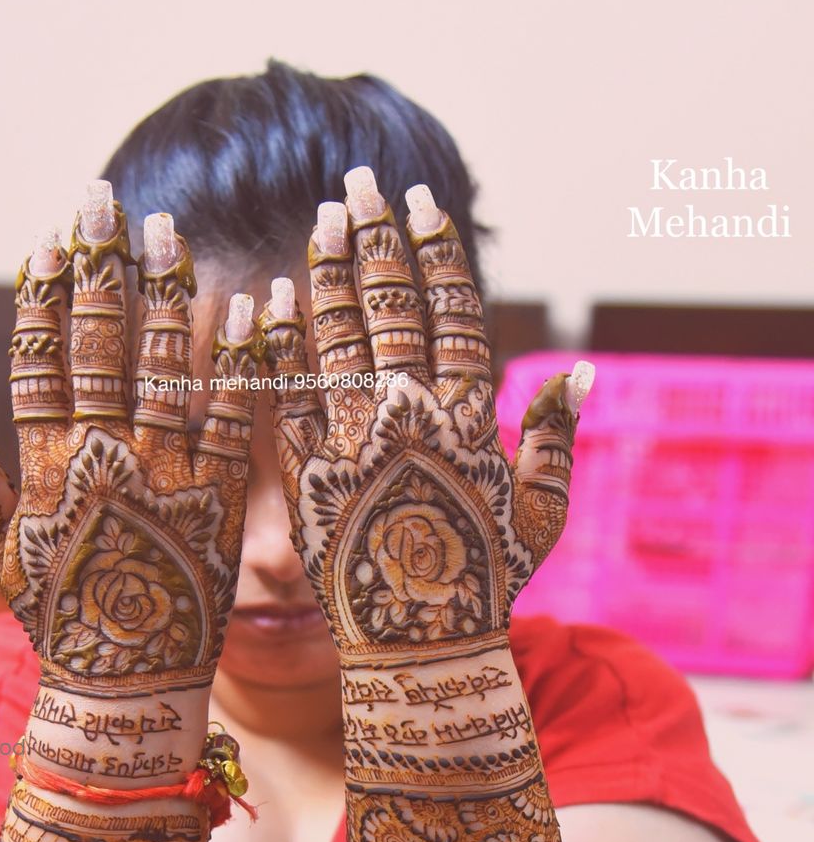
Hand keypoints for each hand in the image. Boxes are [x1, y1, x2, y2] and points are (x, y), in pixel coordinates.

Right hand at [0, 183, 262, 690]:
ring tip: (168, 231)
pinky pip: (231, 421)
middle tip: (104, 199)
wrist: (130, 695)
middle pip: (101, 348)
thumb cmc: (63, 627)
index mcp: (48, 469)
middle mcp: (103, 462)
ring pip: (164, 369)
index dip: (44, 298)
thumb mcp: (3, 556)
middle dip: (100, 270)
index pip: (41, 362)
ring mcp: (164, 480)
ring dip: (166, 294)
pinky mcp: (220, 504)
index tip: (50, 240)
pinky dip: (241, 362)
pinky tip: (251, 303)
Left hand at [259, 168, 592, 653]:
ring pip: (340, 341)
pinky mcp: (308, 478)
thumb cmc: (488, 590)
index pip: (452, 314)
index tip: (421, 203)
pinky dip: (276, 348)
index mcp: (469, 419)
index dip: (436, 255)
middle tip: (359, 185)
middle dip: (377, 241)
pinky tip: (265, 301)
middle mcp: (412, 419)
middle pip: (392, 311)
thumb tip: (576, 371)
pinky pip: (288, 400)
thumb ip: (552, 438)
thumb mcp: (540, 516)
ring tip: (321, 222)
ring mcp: (355, 444)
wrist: (420, 656)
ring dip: (330, 274)